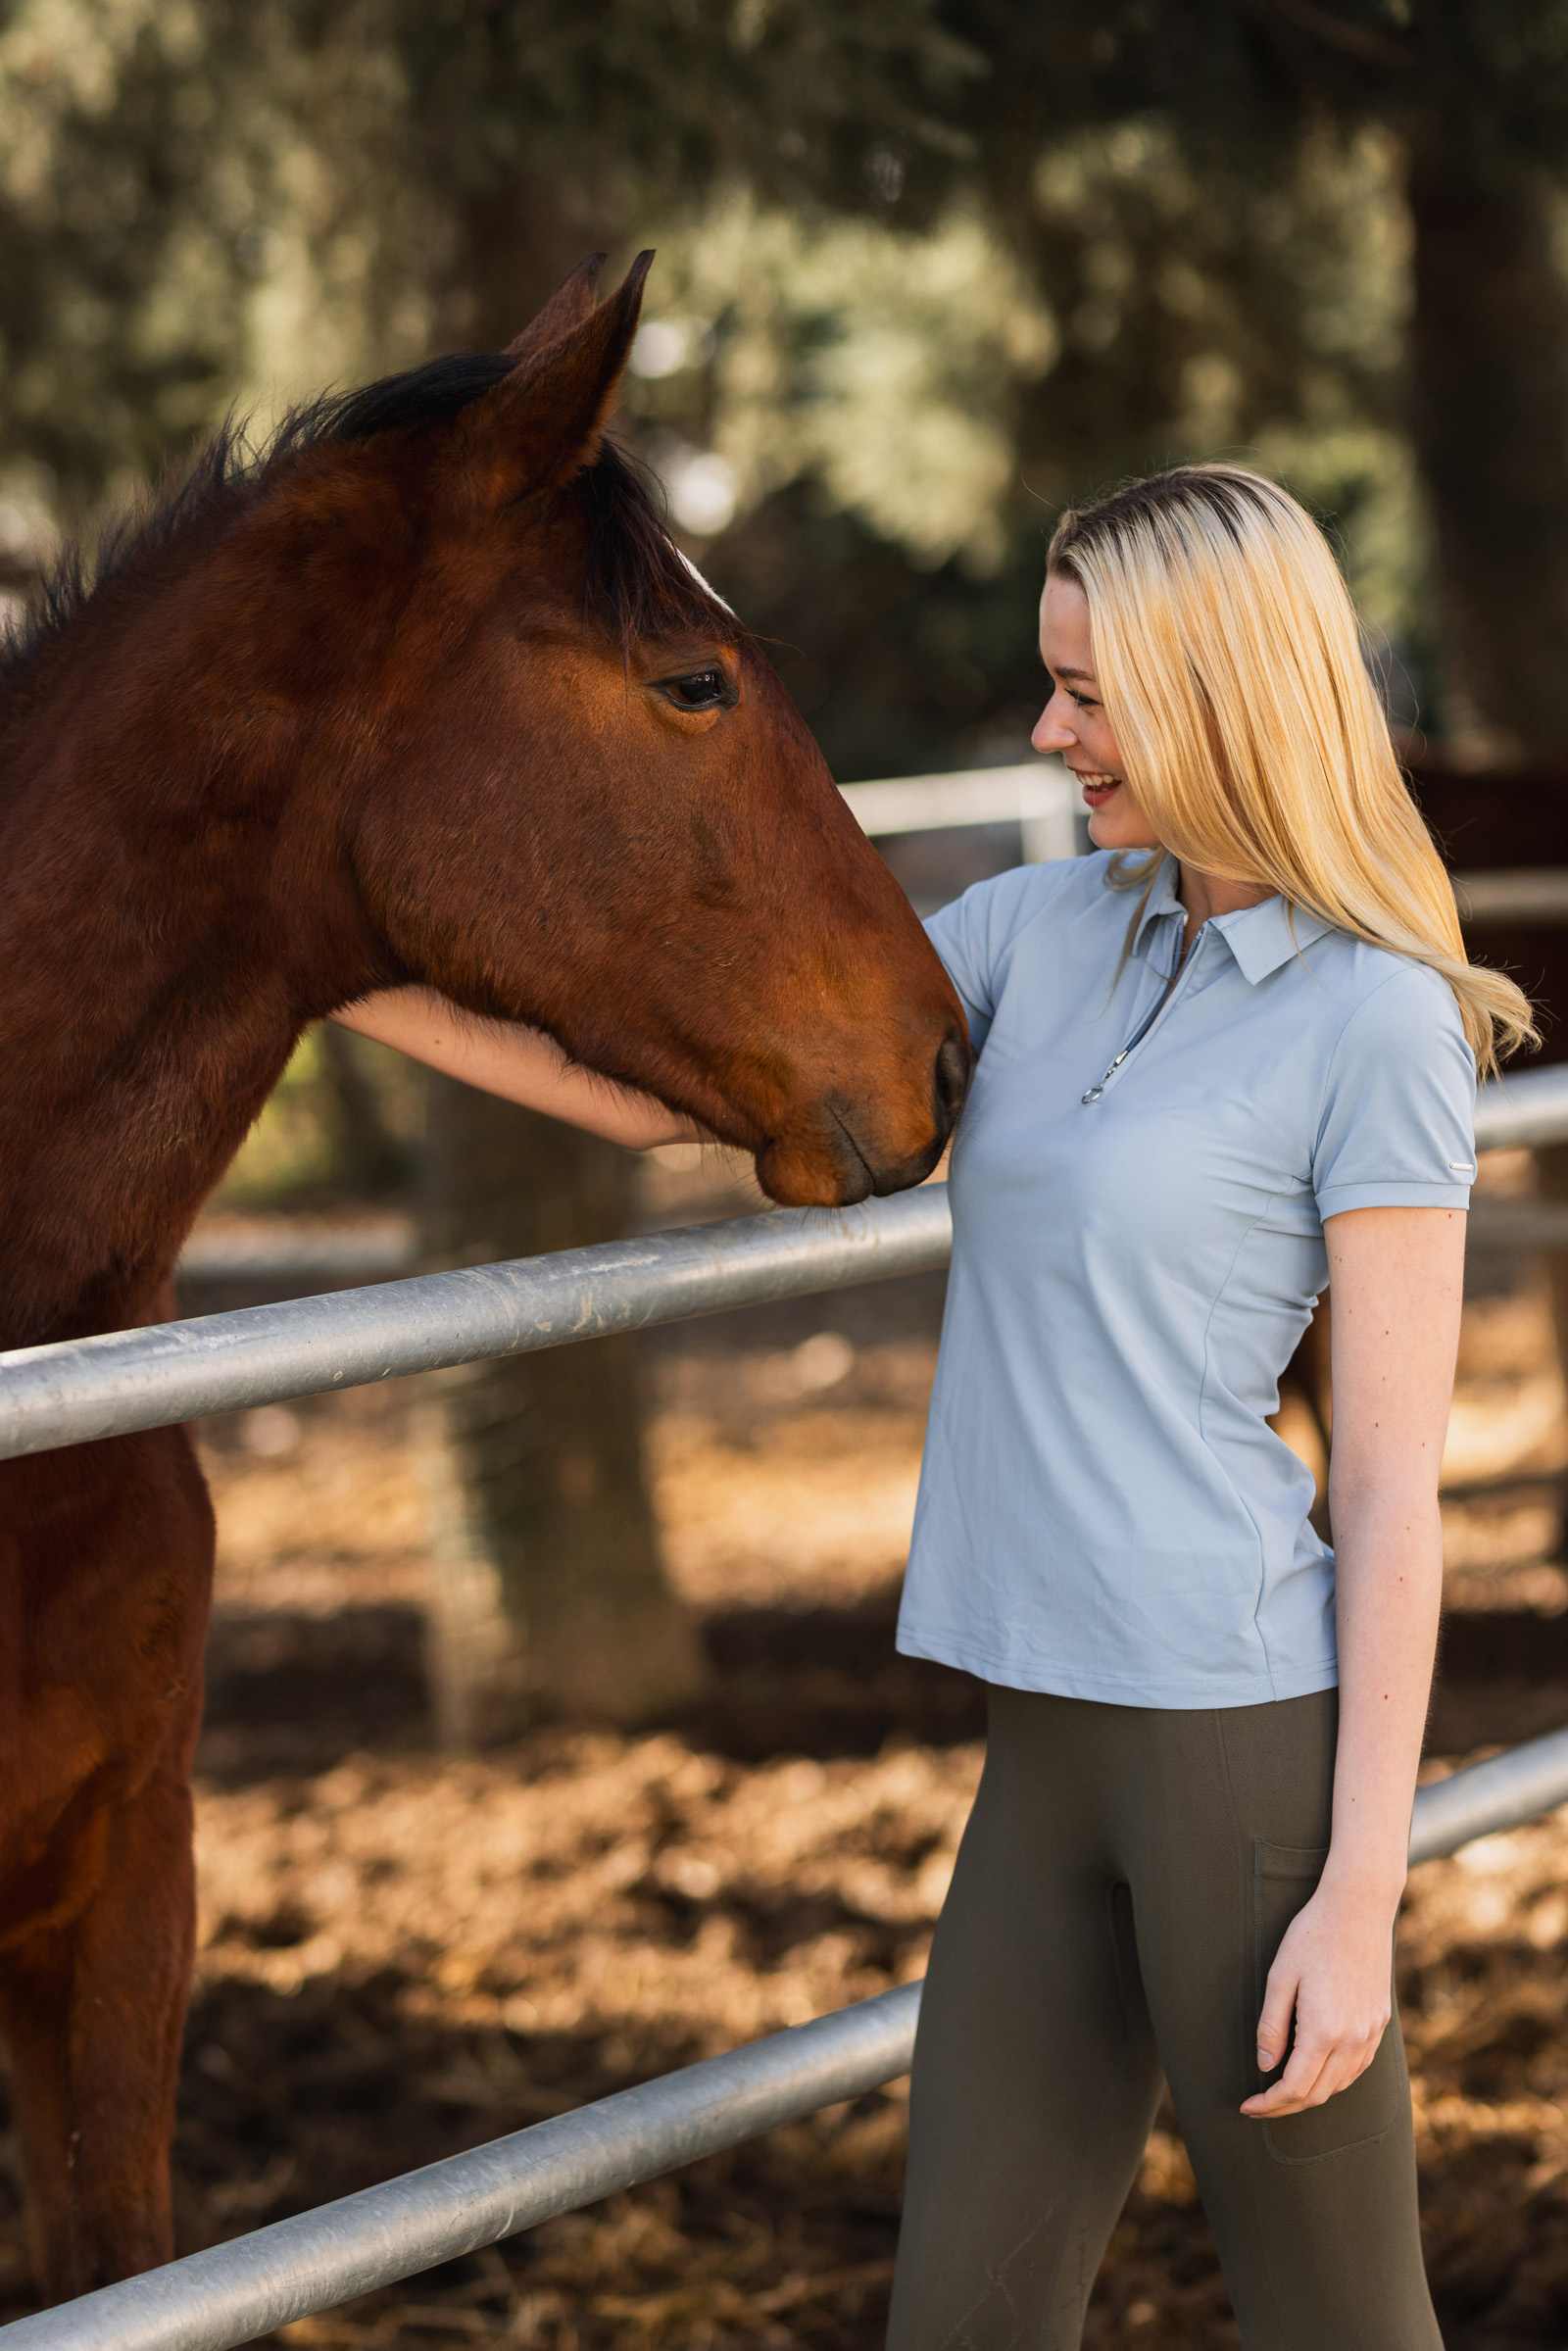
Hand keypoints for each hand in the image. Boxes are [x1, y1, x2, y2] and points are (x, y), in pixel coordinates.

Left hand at [1240, 1876, 1396, 2119]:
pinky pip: (1357, 2068)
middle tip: (1260, 2104)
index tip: (1248, 2107)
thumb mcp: (1279, 1977)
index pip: (1295, 2088)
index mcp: (1323, 2031)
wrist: (1358, 1909)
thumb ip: (1271, 2026)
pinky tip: (1317, 2071)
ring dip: (1311, 2094)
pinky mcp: (1380, 2024)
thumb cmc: (1312, 1937)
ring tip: (1283, 2089)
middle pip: (1318, 2094)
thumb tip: (1266, 2066)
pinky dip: (1334, 2079)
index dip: (1270, 2104)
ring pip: (1340, 2085)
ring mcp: (1370, 2033)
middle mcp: (1352, 2040)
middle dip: (1286, 2105)